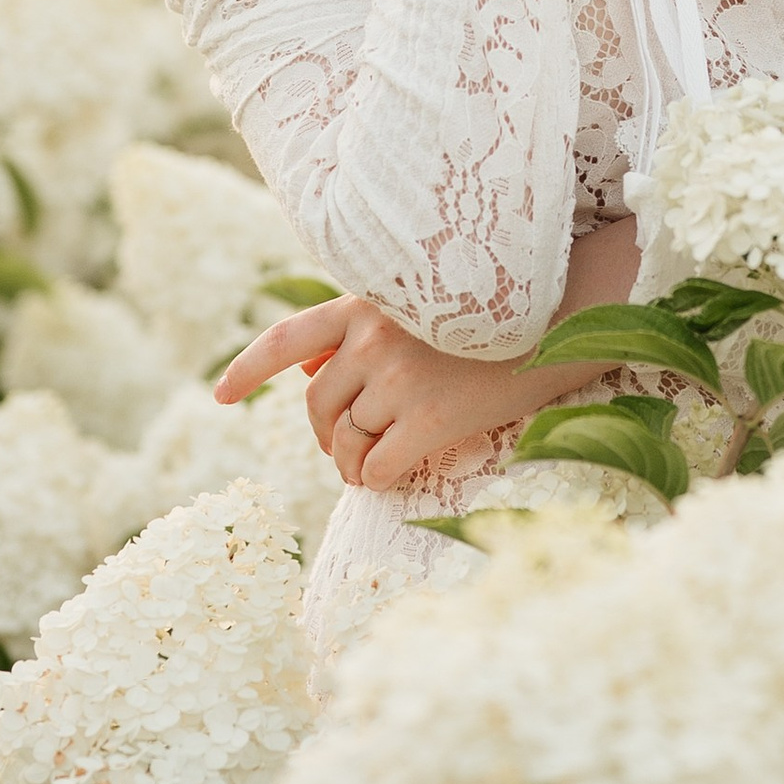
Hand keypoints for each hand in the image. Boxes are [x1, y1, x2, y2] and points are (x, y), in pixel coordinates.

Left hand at [215, 294, 540, 492]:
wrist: (565, 319)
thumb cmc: (497, 316)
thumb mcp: (423, 306)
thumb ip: (366, 334)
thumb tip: (309, 378)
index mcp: (365, 303)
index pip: (287, 338)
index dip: (247, 370)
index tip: (218, 398)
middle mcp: (373, 337)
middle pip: (316, 406)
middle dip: (325, 437)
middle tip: (349, 452)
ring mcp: (399, 376)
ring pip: (344, 441)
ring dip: (351, 465)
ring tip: (373, 466)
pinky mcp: (430, 415)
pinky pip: (376, 468)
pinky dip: (378, 480)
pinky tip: (397, 474)